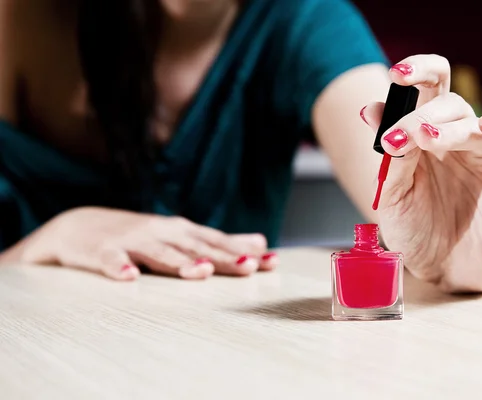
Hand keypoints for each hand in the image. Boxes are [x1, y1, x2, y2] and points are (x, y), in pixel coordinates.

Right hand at [15, 207, 276, 280]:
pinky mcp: (102, 251)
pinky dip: (117, 267)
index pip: (219, 243)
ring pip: (159, 253)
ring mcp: (133, 240)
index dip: (245, 252)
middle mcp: (163, 233)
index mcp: (184, 232)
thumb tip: (261, 241)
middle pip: (197, 248)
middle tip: (249, 267)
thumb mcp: (181, 236)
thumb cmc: (140, 235)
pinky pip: (110, 260)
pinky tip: (127, 277)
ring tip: (200, 272)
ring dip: (180, 262)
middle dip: (223, 258)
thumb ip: (220, 242)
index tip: (272, 262)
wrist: (80, 226)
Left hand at [361, 54, 481, 292]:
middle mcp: (455, 142)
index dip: (418, 72)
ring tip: (424, 140)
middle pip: (450, 103)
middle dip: (422, 113)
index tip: (396, 76)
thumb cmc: (415, 232)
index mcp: (425, 139)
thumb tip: (375, 111)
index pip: (428, 89)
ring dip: (449, 127)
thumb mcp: (393, 195)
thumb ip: (392, 155)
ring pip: (476, 122)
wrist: (438, 271)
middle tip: (401, 136)